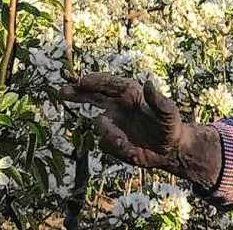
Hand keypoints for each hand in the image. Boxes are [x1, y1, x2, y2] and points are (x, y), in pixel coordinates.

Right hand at [59, 73, 220, 188]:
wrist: (170, 149)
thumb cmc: (171, 126)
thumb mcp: (168, 112)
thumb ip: (158, 99)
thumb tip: (149, 83)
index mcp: (130, 93)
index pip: (108, 83)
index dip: (93, 81)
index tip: (81, 81)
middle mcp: (118, 106)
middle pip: (92, 96)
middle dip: (77, 93)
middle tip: (62, 92)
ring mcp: (114, 123)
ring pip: (99, 126)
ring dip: (110, 135)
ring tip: (125, 144)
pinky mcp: (112, 140)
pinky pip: (105, 143)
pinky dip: (117, 148)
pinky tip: (131, 151)